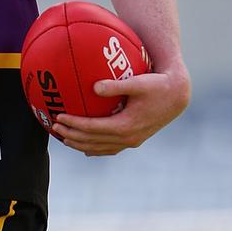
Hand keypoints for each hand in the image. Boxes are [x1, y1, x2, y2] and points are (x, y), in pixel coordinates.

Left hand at [51, 71, 189, 155]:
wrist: (177, 96)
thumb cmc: (157, 85)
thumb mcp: (137, 82)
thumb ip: (115, 86)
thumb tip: (94, 86)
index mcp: (126, 125)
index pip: (93, 128)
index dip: (74, 124)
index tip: (59, 117)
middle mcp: (128, 137)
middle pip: (93, 141)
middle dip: (72, 135)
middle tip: (54, 127)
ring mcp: (131, 141)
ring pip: (100, 148)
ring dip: (80, 144)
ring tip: (64, 139)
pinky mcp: (134, 140)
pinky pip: (110, 148)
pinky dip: (95, 148)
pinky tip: (85, 147)